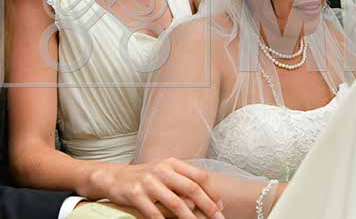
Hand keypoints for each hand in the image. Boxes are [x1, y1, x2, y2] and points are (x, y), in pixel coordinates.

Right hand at [85, 158, 223, 218]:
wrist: (114, 176)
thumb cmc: (146, 178)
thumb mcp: (165, 173)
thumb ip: (182, 182)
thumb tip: (202, 201)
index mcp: (174, 164)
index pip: (201, 176)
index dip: (213, 192)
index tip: (220, 206)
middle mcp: (163, 170)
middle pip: (192, 188)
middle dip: (208, 206)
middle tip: (217, 218)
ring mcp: (149, 182)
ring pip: (175, 202)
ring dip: (189, 218)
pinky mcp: (136, 194)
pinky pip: (153, 213)